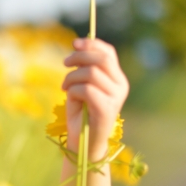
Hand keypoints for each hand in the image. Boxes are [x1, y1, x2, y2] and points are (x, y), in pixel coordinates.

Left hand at [62, 38, 128, 159]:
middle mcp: (121, 87)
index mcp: (117, 79)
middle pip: (101, 59)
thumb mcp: (82, 85)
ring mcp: (116, 98)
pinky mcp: (107, 109)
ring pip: (91, 73)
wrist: (83, 142)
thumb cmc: (81, 114)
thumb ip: (84, 68)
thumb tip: (78, 46)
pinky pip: (86, 89)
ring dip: (71, 78)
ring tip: (64, 87)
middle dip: (79, 57)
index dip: (91, 44)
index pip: (108, 53)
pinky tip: (70, 98)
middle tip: (64, 64)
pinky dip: (73, 91)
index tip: (74, 43)